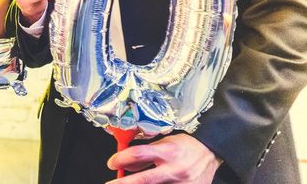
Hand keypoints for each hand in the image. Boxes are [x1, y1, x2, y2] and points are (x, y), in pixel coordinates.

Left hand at [107, 134, 221, 183]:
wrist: (210, 153)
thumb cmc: (185, 147)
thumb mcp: (163, 143)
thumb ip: (144, 155)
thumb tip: (123, 166)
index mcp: (168, 151)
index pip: (139, 154)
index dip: (121, 159)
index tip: (111, 163)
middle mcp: (175, 169)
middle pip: (144, 180)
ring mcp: (183, 183)